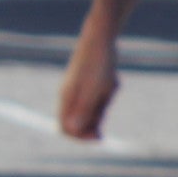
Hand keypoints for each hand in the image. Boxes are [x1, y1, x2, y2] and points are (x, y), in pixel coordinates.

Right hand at [58, 28, 119, 142]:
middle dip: (96, 120)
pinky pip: (101, 99)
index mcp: (67, 99)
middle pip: (79, 123)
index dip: (81, 137)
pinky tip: (112, 82)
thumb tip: (72, 130)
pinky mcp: (90, 84)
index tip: (100, 136)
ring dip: (104, 106)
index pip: (65, 129)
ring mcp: (79, 90)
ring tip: (110, 85)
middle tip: (107, 102)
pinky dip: (108, 95)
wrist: (101, 38)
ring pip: (93, 111)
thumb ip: (84, 110)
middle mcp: (70, 97)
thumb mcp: (95, 89)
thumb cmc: (99, 64)